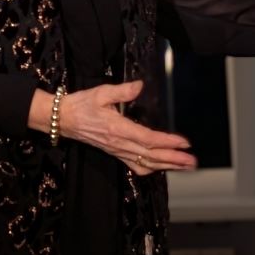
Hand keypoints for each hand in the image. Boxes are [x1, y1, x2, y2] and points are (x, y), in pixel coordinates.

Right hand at [59, 79, 196, 175]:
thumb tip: (140, 86)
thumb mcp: (101, 92)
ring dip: (167, 165)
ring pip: (146, 163)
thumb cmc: (82, 104)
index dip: (168, 141)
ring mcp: (117, 151)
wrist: (63, 119)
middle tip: (192, 160)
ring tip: (184, 166)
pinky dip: (151, 168)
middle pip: (151, 155)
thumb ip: (122, 91)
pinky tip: (162, 168)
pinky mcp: (114, 153)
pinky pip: (134, 166)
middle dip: (174, 159)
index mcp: (118, 128)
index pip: (148, 138)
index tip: (184, 142)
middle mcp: (119, 143)